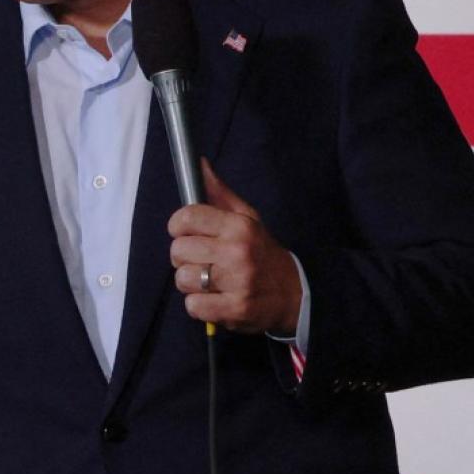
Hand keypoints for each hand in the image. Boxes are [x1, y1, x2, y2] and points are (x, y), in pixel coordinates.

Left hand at [166, 161, 302, 334]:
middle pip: (178, 250)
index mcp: (238, 227)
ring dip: (191, 284)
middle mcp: (237, 252)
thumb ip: (219, 194)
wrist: (296, 294)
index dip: (178, 226)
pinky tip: (215, 300)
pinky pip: (193, 306)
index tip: (186, 233)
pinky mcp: (235, 309)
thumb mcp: (247, 219)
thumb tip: (199, 165)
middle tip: (202, 261)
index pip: (186, 217)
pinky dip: (199, 306)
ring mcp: (237, 282)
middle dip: (184, 257)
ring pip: (182, 279)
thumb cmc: (262, 253)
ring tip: (209, 282)